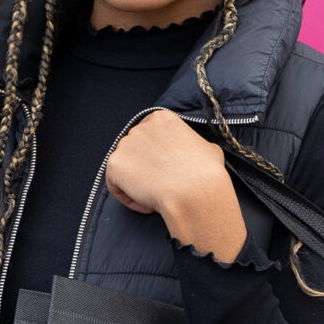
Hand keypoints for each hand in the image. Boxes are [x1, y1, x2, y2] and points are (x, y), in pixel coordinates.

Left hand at [105, 109, 246, 261]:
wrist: (193, 192)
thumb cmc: (206, 173)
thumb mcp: (208, 148)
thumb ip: (193, 145)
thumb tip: (195, 153)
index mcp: (162, 118)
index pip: (150, 136)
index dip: (157, 157)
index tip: (167, 172)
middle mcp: (140, 127)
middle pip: (135, 151)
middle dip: (146, 169)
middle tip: (160, 186)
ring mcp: (125, 144)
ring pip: (124, 168)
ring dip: (137, 184)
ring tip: (155, 198)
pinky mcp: (114, 164)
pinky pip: (114, 184)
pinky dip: (128, 198)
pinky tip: (146, 205)